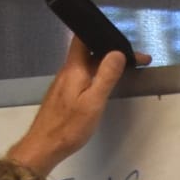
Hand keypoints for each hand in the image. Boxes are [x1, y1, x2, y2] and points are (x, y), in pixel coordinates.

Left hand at [8, 35, 151, 174]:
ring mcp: (64, 83)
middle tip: (135, 60)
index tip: (123, 40)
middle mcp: (68, 71)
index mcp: (74, 68)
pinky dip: (97, 76)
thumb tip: (118, 53)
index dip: (101, 33)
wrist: (44, 146)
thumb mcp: (93, 102)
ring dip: (105, 65)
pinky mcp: (64, 95)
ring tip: (126, 70)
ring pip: (87, 66)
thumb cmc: (69, 126)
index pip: (83, 37)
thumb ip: (106, 76)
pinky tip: (106, 85)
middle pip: (89, 52)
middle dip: (111, 52)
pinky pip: (83, 77)